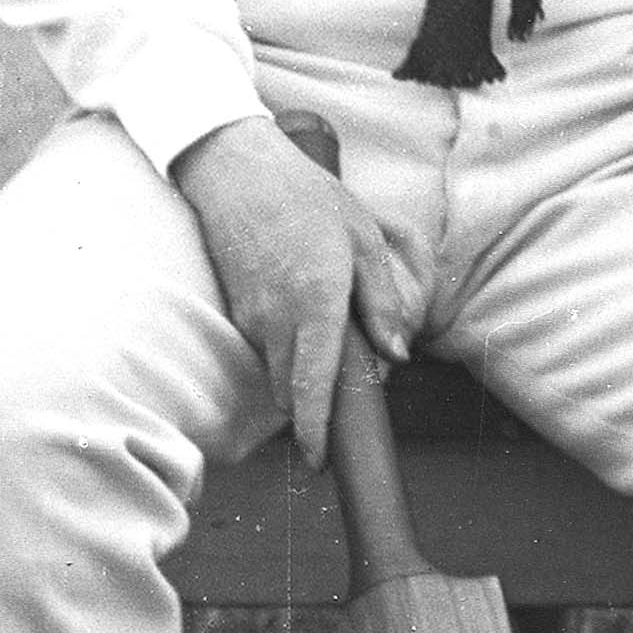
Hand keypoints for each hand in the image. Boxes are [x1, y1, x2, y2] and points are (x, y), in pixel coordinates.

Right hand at [177, 117, 432, 465]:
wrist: (237, 170)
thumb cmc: (308, 198)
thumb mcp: (365, 240)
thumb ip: (383, 302)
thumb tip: (396, 354)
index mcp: (316, 302)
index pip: (312, 385)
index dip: (315, 431)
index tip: (321, 462)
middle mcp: (278, 318)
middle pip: (293, 392)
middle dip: (317, 404)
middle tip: (350, 378)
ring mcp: (251, 316)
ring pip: (277, 373)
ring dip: (302, 375)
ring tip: (329, 331)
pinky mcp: (237, 310)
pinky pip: (265, 348)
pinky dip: (287, 349)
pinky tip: (303, 309)